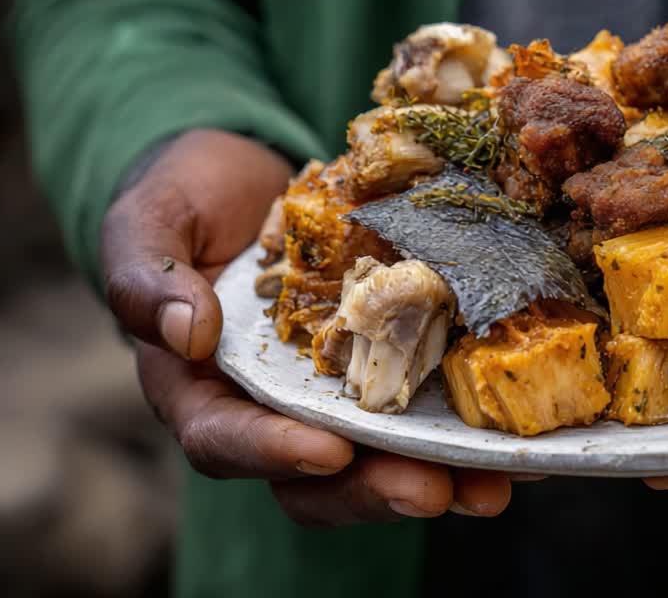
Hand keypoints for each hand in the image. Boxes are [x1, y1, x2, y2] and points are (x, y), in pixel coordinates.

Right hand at [103, 129, 511, 525]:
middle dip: (375, 488)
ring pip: (382, 458)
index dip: (273, 453)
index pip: (225, 440)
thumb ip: (146, 278)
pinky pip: (428, 410)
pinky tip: (520, 436)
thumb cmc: (186, 198)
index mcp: (202, 388)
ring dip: (438, 478)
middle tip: (431, 491)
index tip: (326, 451)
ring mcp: (338, 393)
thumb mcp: (149, 221)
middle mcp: (274, 407)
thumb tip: (187, 335)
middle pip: (316, 476)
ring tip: (490, 485)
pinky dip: (472, 430)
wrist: (248, 176)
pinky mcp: (391, 366)